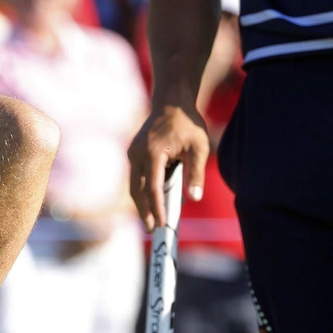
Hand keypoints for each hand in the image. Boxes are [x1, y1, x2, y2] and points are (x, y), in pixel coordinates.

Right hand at [128, 103, 208, 230]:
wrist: (171, 103)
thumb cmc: (188, 124)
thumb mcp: (200, 147)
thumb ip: (196, 173)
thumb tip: (194, 198)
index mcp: (153, 153)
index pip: (152, 187)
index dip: (156, 208)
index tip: (161, 223)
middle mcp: (137, 154)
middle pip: (137, 190)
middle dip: (144, 211)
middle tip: (152, 229)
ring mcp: (133, 153)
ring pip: (133, 185)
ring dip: (141, 203)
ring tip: (150, 219)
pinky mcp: (133, 153)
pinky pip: (135, 176)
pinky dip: (141, 191)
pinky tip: (150, 201)